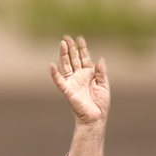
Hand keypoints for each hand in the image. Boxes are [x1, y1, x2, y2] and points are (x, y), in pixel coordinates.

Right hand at [51, 35, 110, 155]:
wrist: (96, 118)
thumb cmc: (101, 103)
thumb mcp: (104, 85)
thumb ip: (101, 72)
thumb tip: (100, 59)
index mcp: (88, 74)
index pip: (83, 58)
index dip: (82, 48)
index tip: (80, 38)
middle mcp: (79, 76)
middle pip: (73, 59)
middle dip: (71, 48)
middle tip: (67, 37)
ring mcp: (72, 82)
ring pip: (66, 65)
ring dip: (64, 55)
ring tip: (62, 43)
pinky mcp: (68, 91)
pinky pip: (59, 81)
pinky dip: (55, 74)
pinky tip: (51, 65)